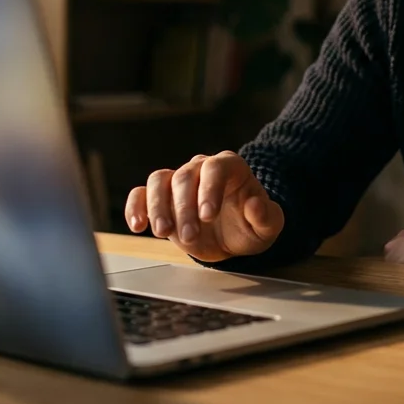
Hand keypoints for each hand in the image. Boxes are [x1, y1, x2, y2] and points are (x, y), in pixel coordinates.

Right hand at [124, 151, 284, 262]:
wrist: (232, 236)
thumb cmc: (250, 226)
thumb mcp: (268, 226)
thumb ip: (266, 217)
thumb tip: (255, 205)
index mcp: (230, 167)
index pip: (216, 167)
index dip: (210, 189)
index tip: (208, 215)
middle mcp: (201, 168)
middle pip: (184, 177)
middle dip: (184, 208)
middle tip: (189, 235)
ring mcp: (178, 181)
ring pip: (159, 181)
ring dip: (157, 206)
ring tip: (162, 231)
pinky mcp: (160, 198)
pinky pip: (141, 194)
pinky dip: (135, 207)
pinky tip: (137, 225)